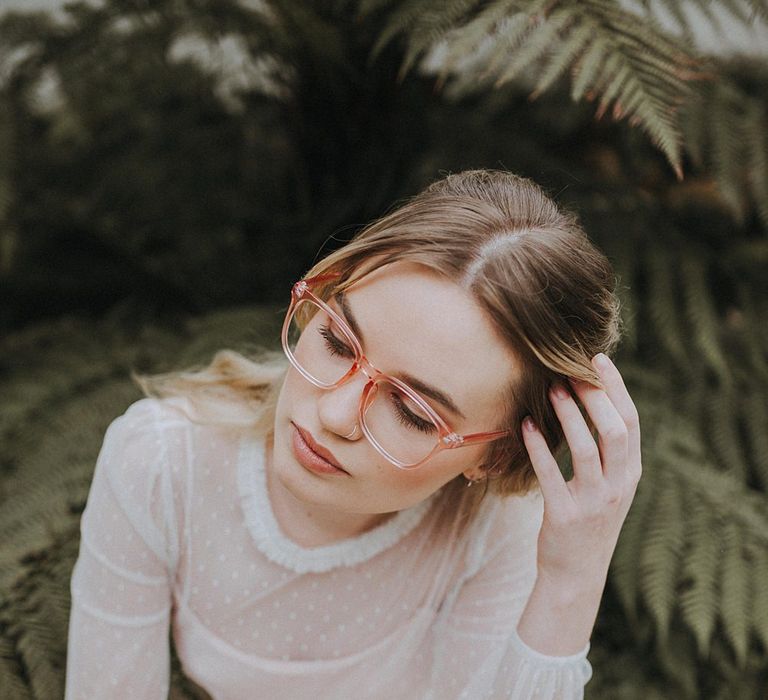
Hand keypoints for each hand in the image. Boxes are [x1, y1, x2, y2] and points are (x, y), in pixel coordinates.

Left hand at [521, 353, 641, 590]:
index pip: (630, 421)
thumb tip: (594, 400)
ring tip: (551, 389)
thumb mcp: (610, 486)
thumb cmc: (589, 520)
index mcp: (630, 473)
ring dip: (569, 415)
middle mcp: (618, 485)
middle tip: (571, 370)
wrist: (577, 574)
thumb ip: (609, 452)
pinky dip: (538, 447)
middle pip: (614, 429)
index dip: (616, 388)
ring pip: (586, 448)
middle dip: (594, 395)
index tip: (599, 359)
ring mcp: (594, 501)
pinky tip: (526, 425)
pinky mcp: (565, 515)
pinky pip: (550, 474)